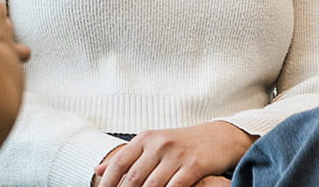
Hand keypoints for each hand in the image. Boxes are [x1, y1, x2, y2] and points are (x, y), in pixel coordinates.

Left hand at [93, 122, 253, 186]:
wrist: (220, 136)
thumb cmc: (182, 144)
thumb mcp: (152, 145)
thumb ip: (127, 157)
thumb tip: (98, 170)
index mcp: (144, 138)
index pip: (119, 162)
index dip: (108, 181)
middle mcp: (158, 144)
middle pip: (134, 176)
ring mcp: (176, 154)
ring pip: (152, 185)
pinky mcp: (194, 165)